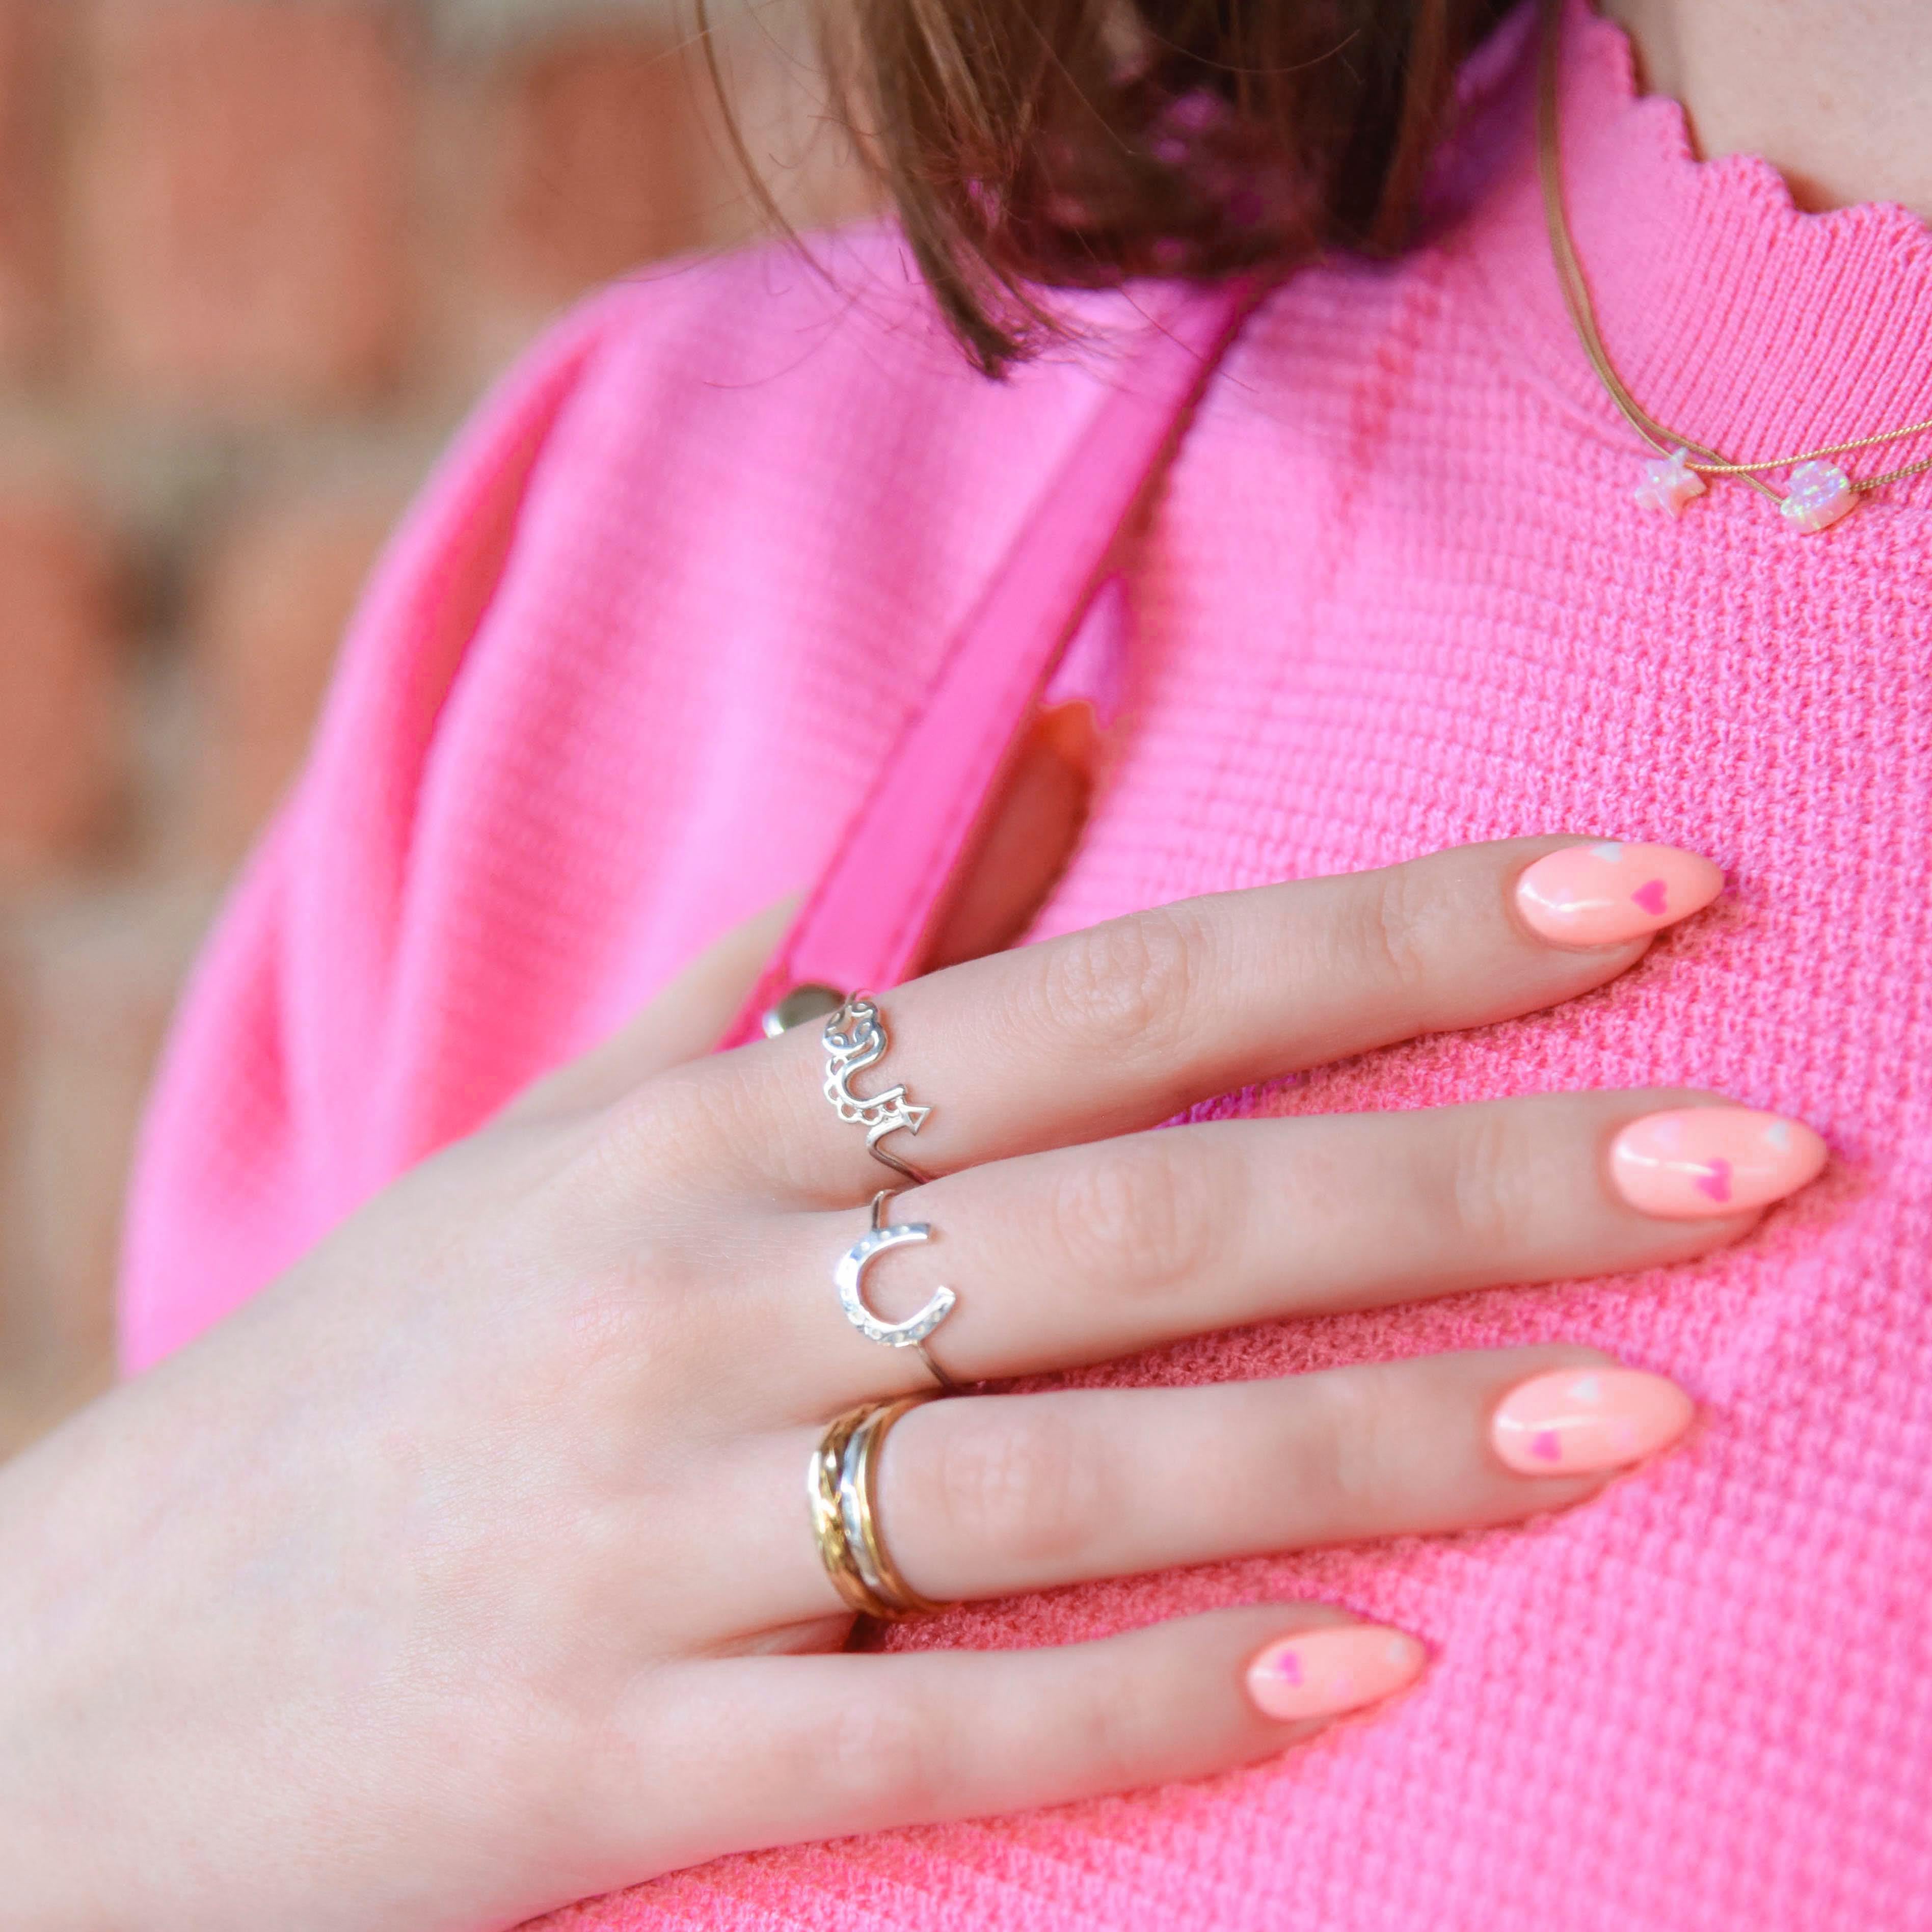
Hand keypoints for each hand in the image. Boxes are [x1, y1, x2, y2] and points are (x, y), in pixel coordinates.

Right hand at [0, 837, 1824, 1931]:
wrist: (84, 1679)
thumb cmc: (385, 1372)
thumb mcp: (571, 1128)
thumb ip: (812, 947)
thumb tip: (1049, 747)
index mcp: (707, 1128)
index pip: (1118, 995)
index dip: (1391, 939)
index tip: (1632, 897)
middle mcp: (702, 1301)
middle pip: (1161, 1215)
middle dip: (1476, 1178)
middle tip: (1750, 1162)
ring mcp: (664, 1539)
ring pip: (1090, 1474)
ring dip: (1382, 1444)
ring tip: (1640, 1410)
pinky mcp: (620, 1764)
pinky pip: (940, 1728)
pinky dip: (1162, 1689)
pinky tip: (1372, 1667)